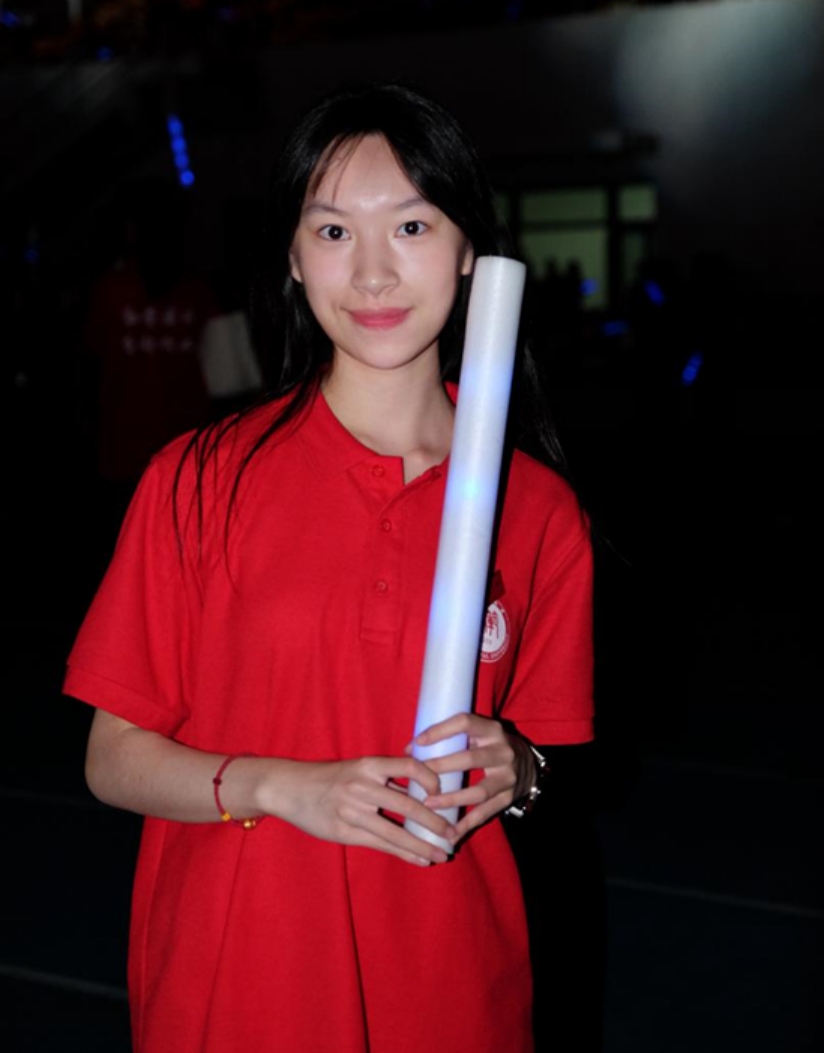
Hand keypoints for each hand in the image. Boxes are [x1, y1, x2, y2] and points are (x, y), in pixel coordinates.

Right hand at [266, 756, 456, 866]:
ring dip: (423, 845)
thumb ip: (386, 780)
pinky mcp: (344, 832)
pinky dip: (404, 853)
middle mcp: (362, 786)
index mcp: (368, 764)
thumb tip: (423, 792)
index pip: (409, 766)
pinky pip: (381, 845)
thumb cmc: (329, 778)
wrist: (289, 788)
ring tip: (443, 854)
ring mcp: (352, 811)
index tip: (443, 792)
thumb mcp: (357, 769)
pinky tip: (420, 859)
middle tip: (454, 833)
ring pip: (396, 831)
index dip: (430, 778)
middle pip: (407, 805)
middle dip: (435, 822)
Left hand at [410, 714, 536, 842]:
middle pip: (470, 759)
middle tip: (417, 776)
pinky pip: (485, 813)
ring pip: (478, 791)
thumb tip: (411, 748)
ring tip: (428, 805)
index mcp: (492, 730)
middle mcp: (503, 751)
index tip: (416, 743)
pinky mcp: (509, 798)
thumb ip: (454, 737)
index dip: (440, 731)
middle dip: (441, 767)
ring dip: (451, 799)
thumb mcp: (480, 733)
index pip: (465, 722)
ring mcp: (508, 777)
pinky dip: (466, 824)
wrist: (527, 764)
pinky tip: (449, 833)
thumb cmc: (490, 745)